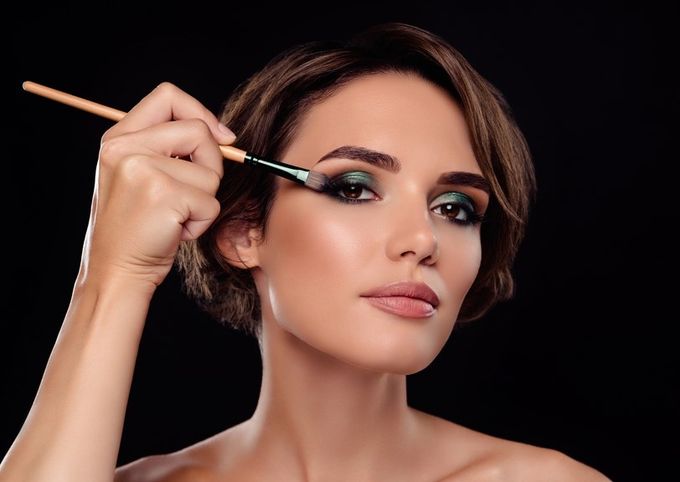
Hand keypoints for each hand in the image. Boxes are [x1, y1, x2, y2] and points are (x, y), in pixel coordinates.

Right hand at [78, 82, 236, 289]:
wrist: (116, 271)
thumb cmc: (138, 228)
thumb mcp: (141, 177)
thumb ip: (169, 148)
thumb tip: (224, 135)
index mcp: (119, 138)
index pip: (168, 96)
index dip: (201, 112)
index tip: (221, 137)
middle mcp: (125, 147)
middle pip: (198, 130)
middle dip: (212, 163)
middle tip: (194, 193)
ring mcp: (142, 169)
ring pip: (211, 173)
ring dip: (204, 201)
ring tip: (174, 217)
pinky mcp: (162, 194)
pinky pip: (211, 203)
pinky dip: (201, 223)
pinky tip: (174, 231)